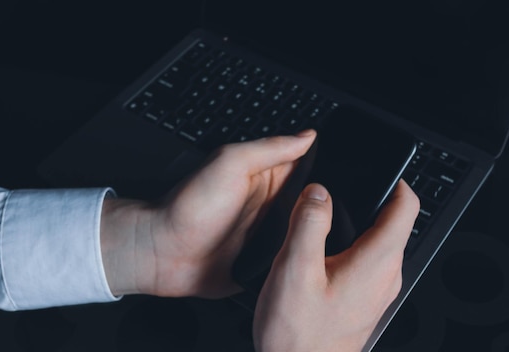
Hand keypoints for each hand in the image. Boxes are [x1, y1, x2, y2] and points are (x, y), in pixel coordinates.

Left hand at [99, 130, 316, 297]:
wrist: (163, 253)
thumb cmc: (189, 206)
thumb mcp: (231, 164)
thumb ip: (270, 149)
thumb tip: (307, 135)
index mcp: (265, 176)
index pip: (308, 168)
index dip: (327, 171)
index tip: (345, 177)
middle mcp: (270, 204)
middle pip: (312, 203)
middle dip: (327, 207)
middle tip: (337, 212)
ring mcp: (268, 234)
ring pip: (306, 232)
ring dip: (317, 235)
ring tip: (330, 237)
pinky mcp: (265, 262)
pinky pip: (292, 259)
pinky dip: (302, 259)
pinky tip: (312, 260)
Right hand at [253, 181, 419, 351]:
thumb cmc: (299, 336)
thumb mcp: (294, 270)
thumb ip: (308, 224)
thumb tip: (319, 192)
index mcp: (376, 261)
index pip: (407, 206)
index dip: (396, 180)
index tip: (378, 168)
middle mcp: (386, 276)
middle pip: (393, 222)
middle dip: (370, 198)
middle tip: (338, 189)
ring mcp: (379, 291)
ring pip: (379, 242)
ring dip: (358, 223)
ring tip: (324, 217)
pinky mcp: (366, 301)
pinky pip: (368, 262)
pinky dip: (351, 246)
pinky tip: (321, 253)